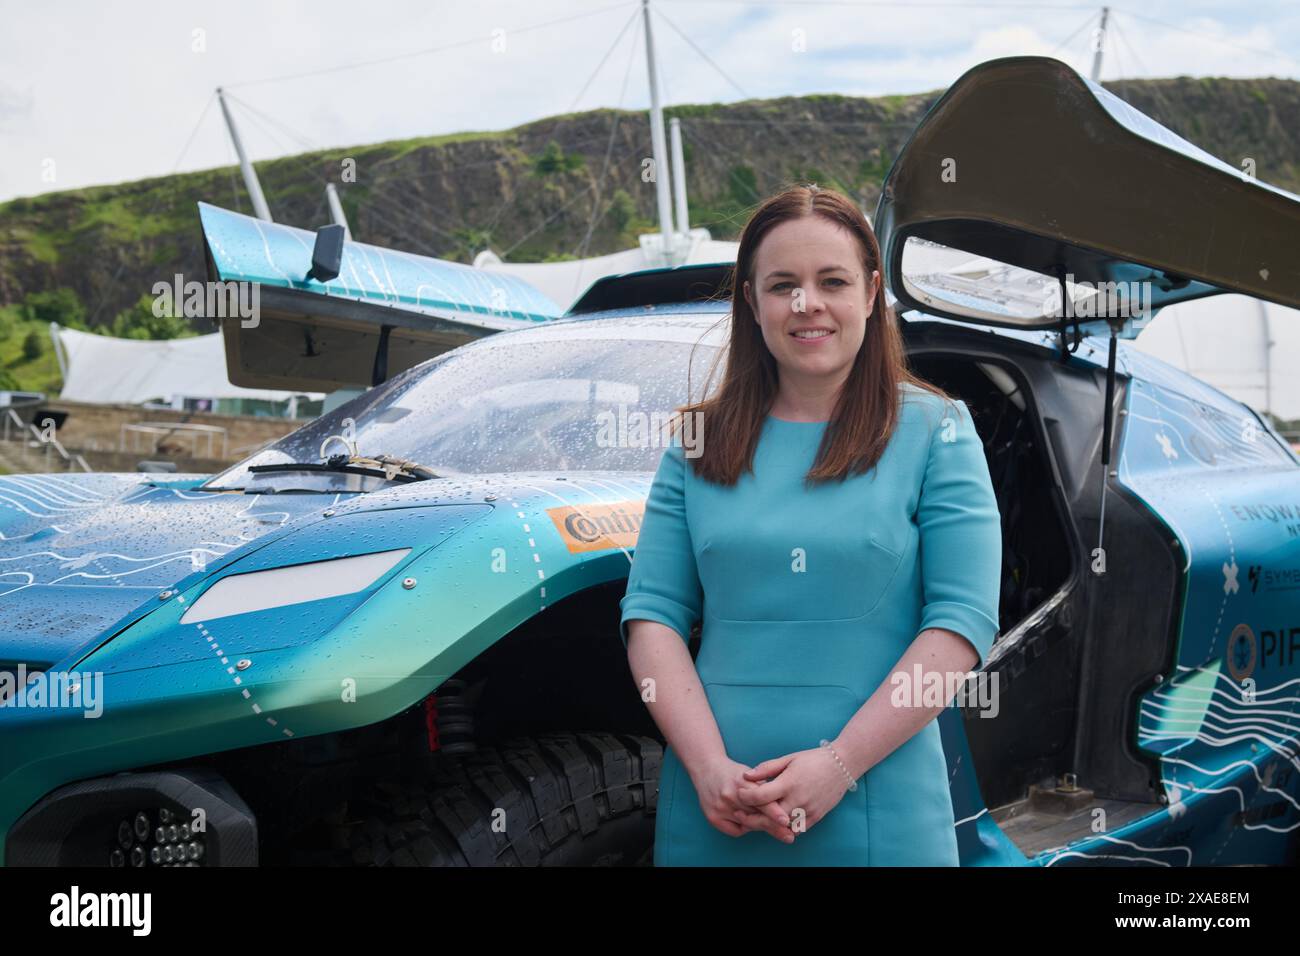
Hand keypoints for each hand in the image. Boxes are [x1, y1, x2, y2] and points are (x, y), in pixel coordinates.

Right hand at [689, 754, 795, 843]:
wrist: (706, 769)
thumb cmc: (733, 773)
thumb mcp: (750, 774)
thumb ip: (765, 789)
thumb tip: (783, 808)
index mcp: (741, 782)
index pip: (760, 800)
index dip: (774, 811)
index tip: (786, 821)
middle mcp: (729, 796)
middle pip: (755, 816)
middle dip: (773, 825)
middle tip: (789, 835)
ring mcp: (720, 808)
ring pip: (747, 825)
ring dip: (759, 825)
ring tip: (771, 826)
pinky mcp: (713, 818)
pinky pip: (736, 831)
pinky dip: (744, 828)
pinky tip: (746, 820)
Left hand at [735, 747, 855, 835]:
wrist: (842, 765)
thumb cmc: (813, 759)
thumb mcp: (788, 759)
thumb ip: (767, 769)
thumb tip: (746, 776)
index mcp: (789, 782)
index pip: (761, 796)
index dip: (746, 797)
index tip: (739, 794)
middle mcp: (798, 799)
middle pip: (769, 816)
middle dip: (752, 817)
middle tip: (740, 815)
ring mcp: (808, 810)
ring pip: (782, 826)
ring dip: (768, 825)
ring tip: (754, 821)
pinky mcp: (816, 817)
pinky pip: (797, 829)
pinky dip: (785, 828)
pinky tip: (775, 823)